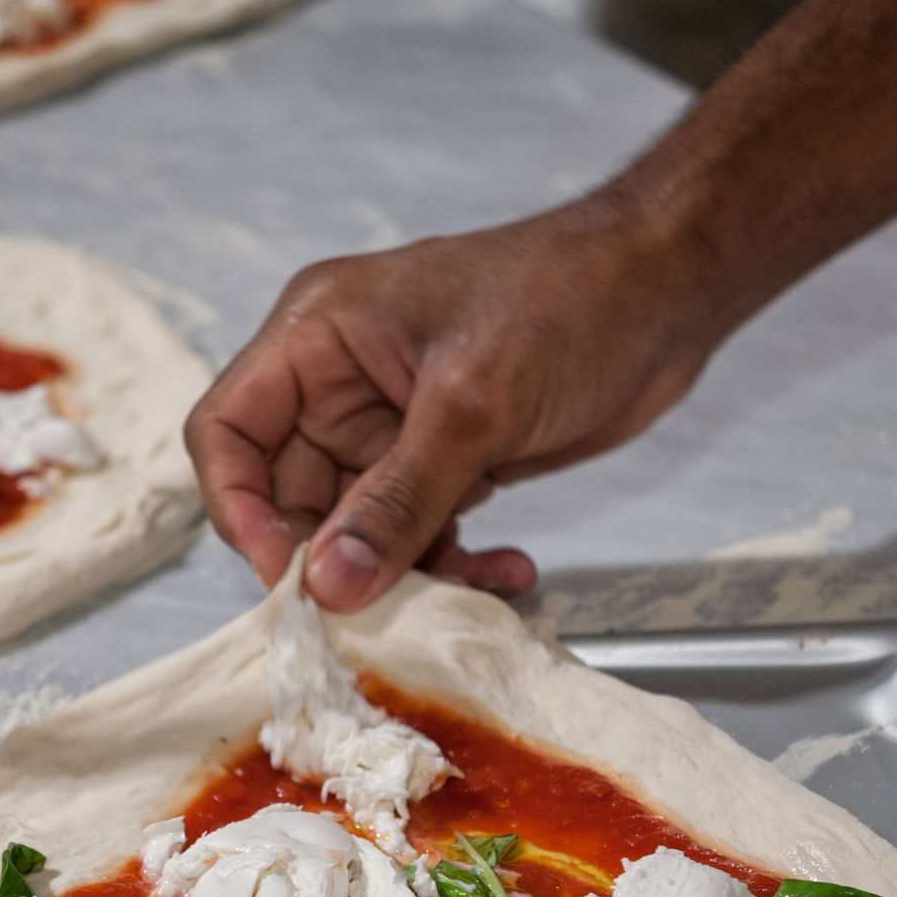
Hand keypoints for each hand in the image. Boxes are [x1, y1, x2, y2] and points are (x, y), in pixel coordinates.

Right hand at [186, 192, 716, 609]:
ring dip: (406, 573)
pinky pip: (416, 535)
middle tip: (381, 607)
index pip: (227, 433)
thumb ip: (396, 502)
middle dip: (333, 561)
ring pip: (356, 532)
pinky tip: (509, 570)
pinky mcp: (441, 462)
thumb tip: (327, 585)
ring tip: (466, 586)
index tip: (288, 576)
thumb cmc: (572, 299)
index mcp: (316, 338)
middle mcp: (338, 386)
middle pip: (288, 499)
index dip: (241, 510)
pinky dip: (454, 564)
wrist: (669, 288)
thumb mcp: (473, 406)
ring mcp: (389, 429)